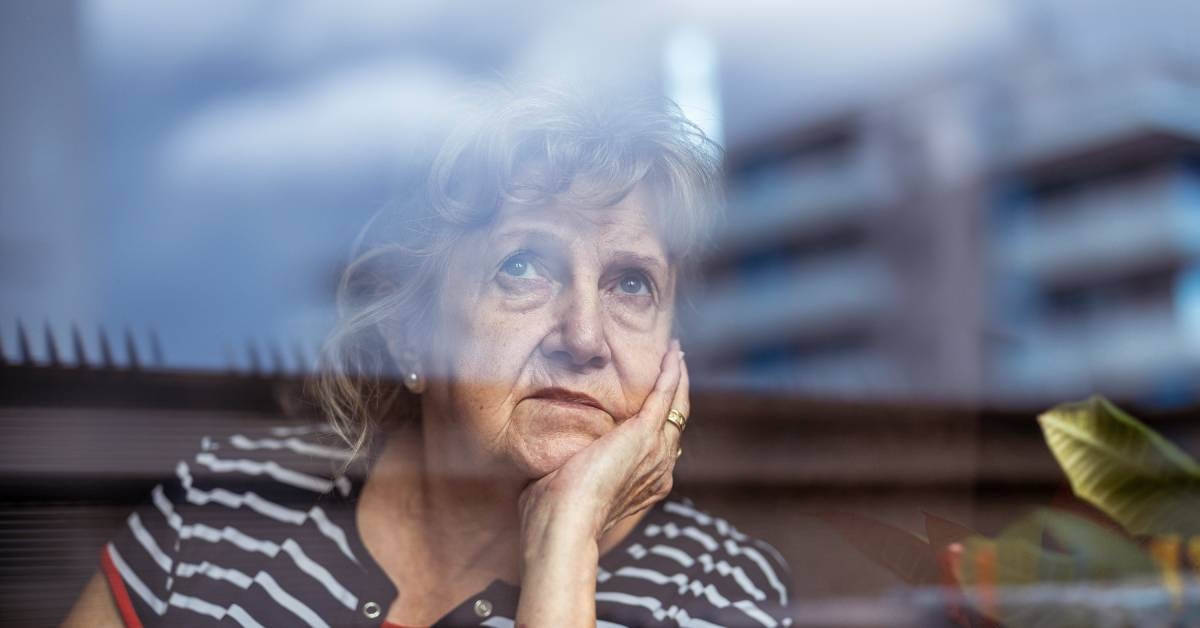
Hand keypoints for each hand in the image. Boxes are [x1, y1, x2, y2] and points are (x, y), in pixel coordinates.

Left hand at [514, 340, 688, 625]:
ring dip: (677, 377)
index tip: (654, 401)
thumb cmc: (553, 517)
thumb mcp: (564, 487)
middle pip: (676, 424)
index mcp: (644, 486)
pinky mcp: (645, 434)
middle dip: (676, 393)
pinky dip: (671, 372)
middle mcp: (659, 470)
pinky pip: (665, 395)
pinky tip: (672, 352)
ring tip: (676, 355)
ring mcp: (656, 452)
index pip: (658, 446)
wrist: (563, 526)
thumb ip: (567, 470)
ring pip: (677, 407)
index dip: (658, 421)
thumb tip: (546, 458)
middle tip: (675, 365)